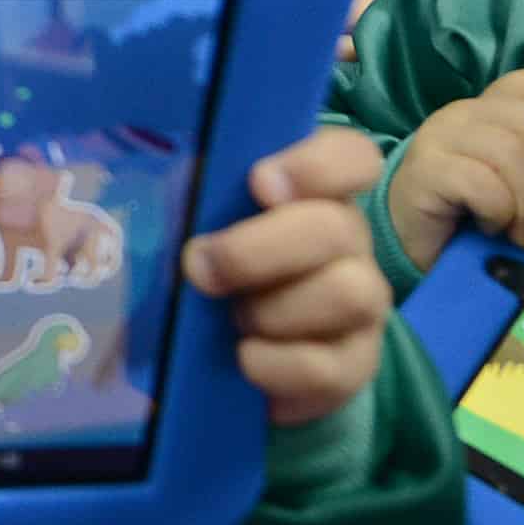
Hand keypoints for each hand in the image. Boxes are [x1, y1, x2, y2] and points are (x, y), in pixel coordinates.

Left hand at [181, 128, 393, 427]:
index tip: (259, 183)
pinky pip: (329, 368)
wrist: (240, 347)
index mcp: (316, 192)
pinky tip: (243, 357)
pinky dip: (276, 365)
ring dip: (272, 309)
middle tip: (200, 267)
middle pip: (337, 229)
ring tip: (231, 317)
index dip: (316, 165)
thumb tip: (161, 192)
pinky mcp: (354, 364)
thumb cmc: (218, 261)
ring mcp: (362, 303)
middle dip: (257, 251)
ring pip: (348, 296)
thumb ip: (199, 195)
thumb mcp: (203, 218)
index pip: (352, 156)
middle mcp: (350, 241)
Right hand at [388, 72, 523, 273]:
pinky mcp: (424, 171)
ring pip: (509, 152)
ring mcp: (436, 139)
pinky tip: (490, 228)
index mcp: (484, 112)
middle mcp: (458, 115)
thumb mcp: (516, 181)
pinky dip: (499, 213)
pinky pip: (483, 185)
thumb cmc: (473, 213)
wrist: (413, 244)